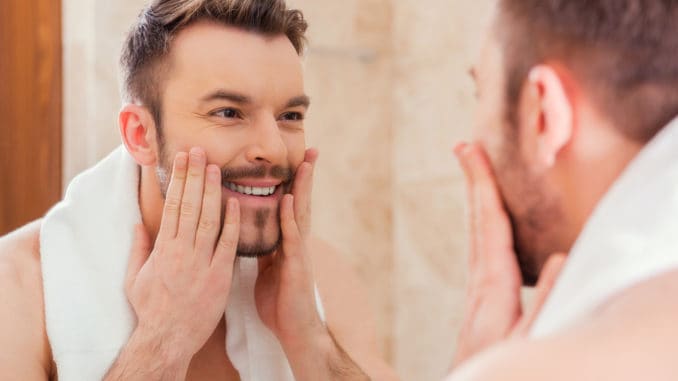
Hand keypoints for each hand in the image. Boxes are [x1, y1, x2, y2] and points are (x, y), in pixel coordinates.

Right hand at [125, 147, 239, 361]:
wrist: (167, 338)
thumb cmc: (151, 309)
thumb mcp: (134, 278)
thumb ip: (139, 249)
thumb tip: (138, 224)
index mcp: (162, 248)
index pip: (172, 205)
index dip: (178, 180)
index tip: (182, 159)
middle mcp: (181, 251)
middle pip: (189, 206)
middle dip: (194, 176)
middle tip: (199, 151)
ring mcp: (201, 263)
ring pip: (208, 220)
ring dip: (212, 192)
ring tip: (215, 168)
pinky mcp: (219, 277)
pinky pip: (227, 245)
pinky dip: (232, 223)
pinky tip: (236, 203)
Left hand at [254, 149, 323, 346]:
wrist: (294, 331)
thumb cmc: (280, 303)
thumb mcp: (267, 271)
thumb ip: (263, 251)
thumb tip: (250, 235)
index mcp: (287, 243)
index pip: (291, 206)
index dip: (292, 182)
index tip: (295, 158)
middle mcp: (296, 242)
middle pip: (301, 202)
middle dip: (305, 176)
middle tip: (311, 149)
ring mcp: (299, 252)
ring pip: (301, 213)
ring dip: (303, 187)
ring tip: (305, 162)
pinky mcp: (297, 265)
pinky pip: (292, 237)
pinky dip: (291, 217)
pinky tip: (290, 199)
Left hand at [451, 142, 564, 366]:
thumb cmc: (497, 370)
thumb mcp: (531, 339)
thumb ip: (547, 301)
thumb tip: (560, 256)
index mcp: (492, 288)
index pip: (488, 225)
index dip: (482, 186)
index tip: (471, 153)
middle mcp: (479, 286)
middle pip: (476, 223)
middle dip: (473, 182)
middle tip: (464, 147)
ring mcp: (477, 295)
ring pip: (476, 236)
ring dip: (476, 201)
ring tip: (475, 174)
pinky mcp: (480, 304)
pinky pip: (480, 253)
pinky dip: (483, 227)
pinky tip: (488, 228)